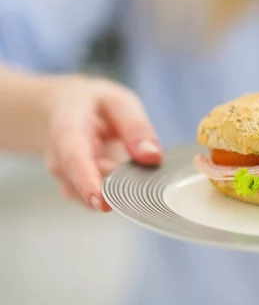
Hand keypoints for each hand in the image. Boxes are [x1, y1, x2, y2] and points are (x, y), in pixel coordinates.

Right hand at [44, 76, 161, 210]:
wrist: (64, 111)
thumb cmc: (94, 106)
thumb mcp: (119, 103)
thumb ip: (136, 127)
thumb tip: (152, 157)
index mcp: (66, 129)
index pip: (73, 158)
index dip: (86, 181)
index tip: (101, 201)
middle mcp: (59, 159)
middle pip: (90, 182)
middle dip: (119, 183)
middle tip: (141, 171)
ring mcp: (66, 178)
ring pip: (96, 196)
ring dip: (120, 187)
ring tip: (129, 164)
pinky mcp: (78, 192)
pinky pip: (102, 201)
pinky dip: (119, 193)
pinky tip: (125, 175)